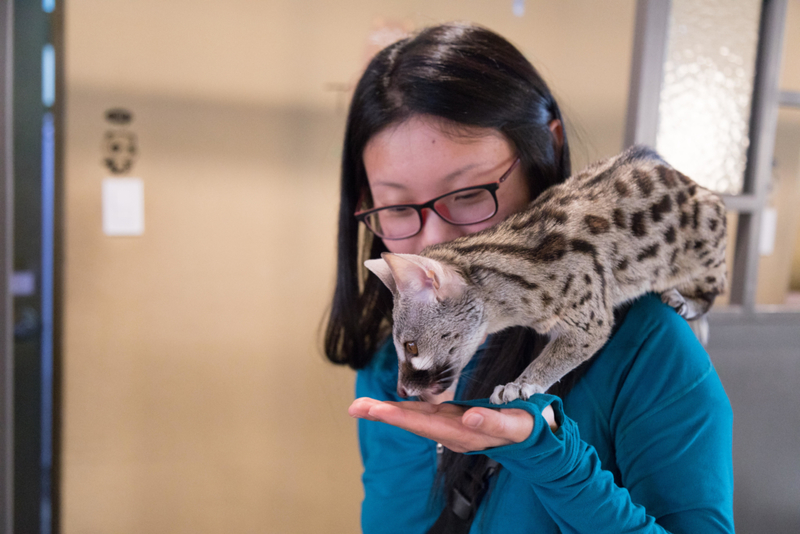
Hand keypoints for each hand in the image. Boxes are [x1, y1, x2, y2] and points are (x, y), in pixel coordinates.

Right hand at [349, 397, 556, 452]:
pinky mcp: (507, 430)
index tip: (359, 407)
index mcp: (443, 422)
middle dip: (391, 417)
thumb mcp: (460, 414)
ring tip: (393, 412)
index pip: (410, 416)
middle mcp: (455, 432)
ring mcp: (478, 434)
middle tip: (362, 409)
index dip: (384, 412)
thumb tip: (404, 394)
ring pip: (450, 428)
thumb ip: (435, 409)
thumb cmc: (490, 420)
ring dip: (422, 422)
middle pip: (420, 423)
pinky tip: (469, 419)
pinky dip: (482, 424)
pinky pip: (496, 426)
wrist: (532, 434)